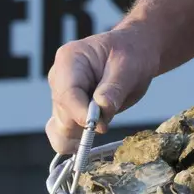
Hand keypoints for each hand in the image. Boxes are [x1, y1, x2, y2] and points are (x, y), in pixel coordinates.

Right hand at [45, 24, 163, 154]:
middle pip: (62, 114)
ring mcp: (61, 96)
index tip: (100, 126)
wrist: (134, 53)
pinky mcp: (67, 111)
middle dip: (86, 124)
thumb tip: (101, 110)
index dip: (81, 114)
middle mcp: (59, 79)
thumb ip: (114, 89)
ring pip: (62, 128)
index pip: (67, 94)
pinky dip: (78, 139)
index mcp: (69, 60)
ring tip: (106, 117)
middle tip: (109, 118)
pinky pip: (63, 133)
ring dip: (85, 132)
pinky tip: (92, 135)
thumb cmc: (131, 55)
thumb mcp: (129, 67)